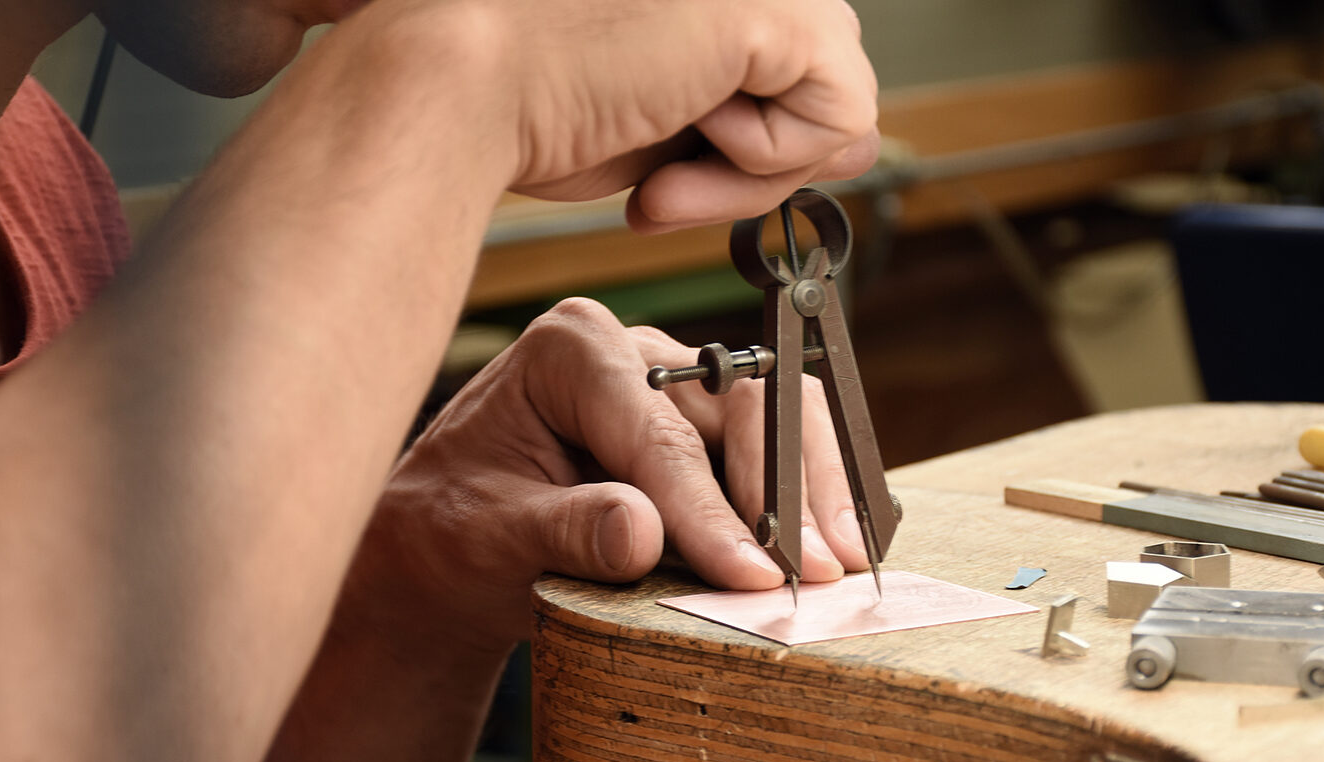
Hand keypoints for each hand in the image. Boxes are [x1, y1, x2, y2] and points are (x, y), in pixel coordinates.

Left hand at [355, 298, 869, 652]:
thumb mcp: (490, 536)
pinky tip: (832, 543)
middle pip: (742, 406)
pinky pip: (781, 442)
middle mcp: (639, 351)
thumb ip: (563, 529)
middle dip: (784, 493)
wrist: (455, 542)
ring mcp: (681, 383)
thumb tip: (641, 534)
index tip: (751, 577)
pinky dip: (810, 493)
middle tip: (816, 572)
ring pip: (779, 416)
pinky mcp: (709, 425)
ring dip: (814, 492)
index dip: (711, 511)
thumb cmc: (458, 529)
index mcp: (574, 351)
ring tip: (839, 563)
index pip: (660, 435)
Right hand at [487, 0, 879, 230]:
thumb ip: (765, 116)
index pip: (796, 57)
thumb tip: (859, 142)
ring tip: (665, 169)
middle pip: (825, 74)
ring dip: (755, 168)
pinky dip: (768, 162)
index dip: (748, 136)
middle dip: (756, 156)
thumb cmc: (534, 99)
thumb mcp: (674, 116)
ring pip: (840, 101)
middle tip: (661, 182)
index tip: (667, 168)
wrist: (464, 87)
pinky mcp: (780, 8)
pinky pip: (841, 117)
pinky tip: (689, 133)